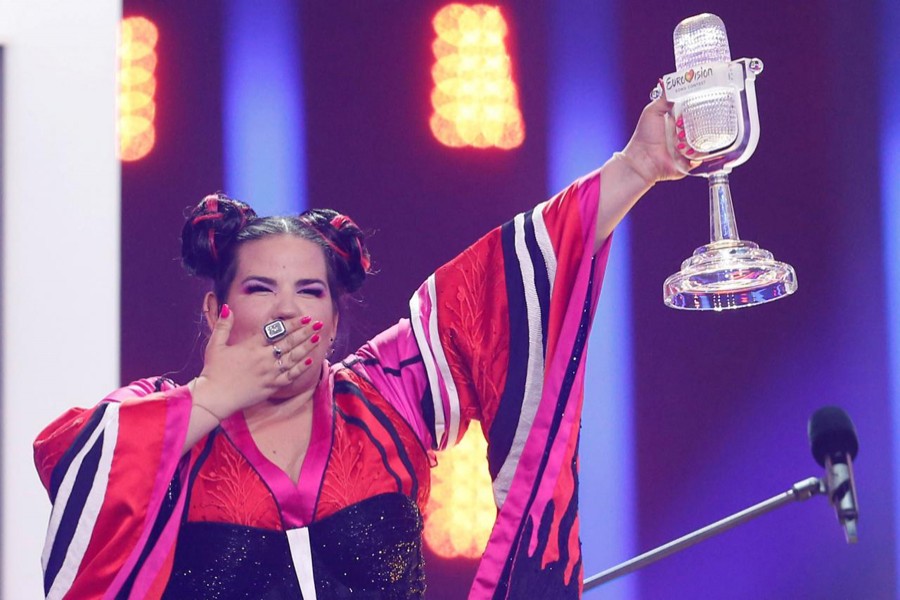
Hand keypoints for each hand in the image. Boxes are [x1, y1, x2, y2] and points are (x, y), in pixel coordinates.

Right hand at [192, 307, 322, 417]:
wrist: (215, 397)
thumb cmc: (213, 371)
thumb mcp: (215, 345)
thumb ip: (223, 326)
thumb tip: (227, 307)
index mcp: (251, 346)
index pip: (276, 331)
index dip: (292, 323)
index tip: (304, 317)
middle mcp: (263, 358)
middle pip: (289, 342)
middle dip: (305, 332)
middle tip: (318, 324)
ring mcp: (269, 373)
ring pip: (293, 358)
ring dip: (307, 347)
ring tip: (318, 338)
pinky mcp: (271, 386)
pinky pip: (290, 376)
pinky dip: (301, 368)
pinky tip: (310, 360)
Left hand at [621, 91, 698, 183]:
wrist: (642, 159)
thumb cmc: (644, 136)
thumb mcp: (652, 111)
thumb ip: (663, 98)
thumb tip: (667, 82)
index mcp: (676, 123)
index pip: (694, 112)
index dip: (697, 108)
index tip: (700, 103)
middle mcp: (683, 135)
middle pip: (701, 126)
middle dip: (696, 124)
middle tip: (682, 125)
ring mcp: (687, 149)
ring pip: (703, 140)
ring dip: (693, 139)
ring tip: (680, 140)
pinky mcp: (689, 162)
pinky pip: (701, 157)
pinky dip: (696, 154)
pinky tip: (686, 151)